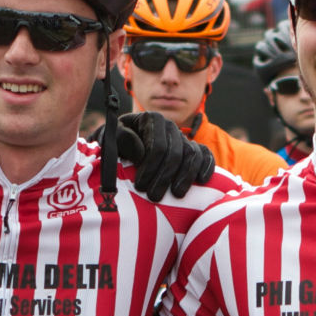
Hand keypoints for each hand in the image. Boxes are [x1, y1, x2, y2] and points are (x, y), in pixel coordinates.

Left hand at [101, 112, 215, 200]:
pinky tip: (201, 180)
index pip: (158, 146)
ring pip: (192, 155)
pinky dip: (207, 166)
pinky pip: (205, 154)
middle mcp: (170, 126)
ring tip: (177, 195)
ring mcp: (182, 137)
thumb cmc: (113, 144)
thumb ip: (120, 139)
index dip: (150, 168)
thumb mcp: (109, 138)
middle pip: (175, 153)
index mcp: (151, 119)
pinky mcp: (192, 148)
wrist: (121, 147)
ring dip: (185, 177)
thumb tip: (141, 152)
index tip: (140, 186)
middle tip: (153, 197)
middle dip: (165, 177)